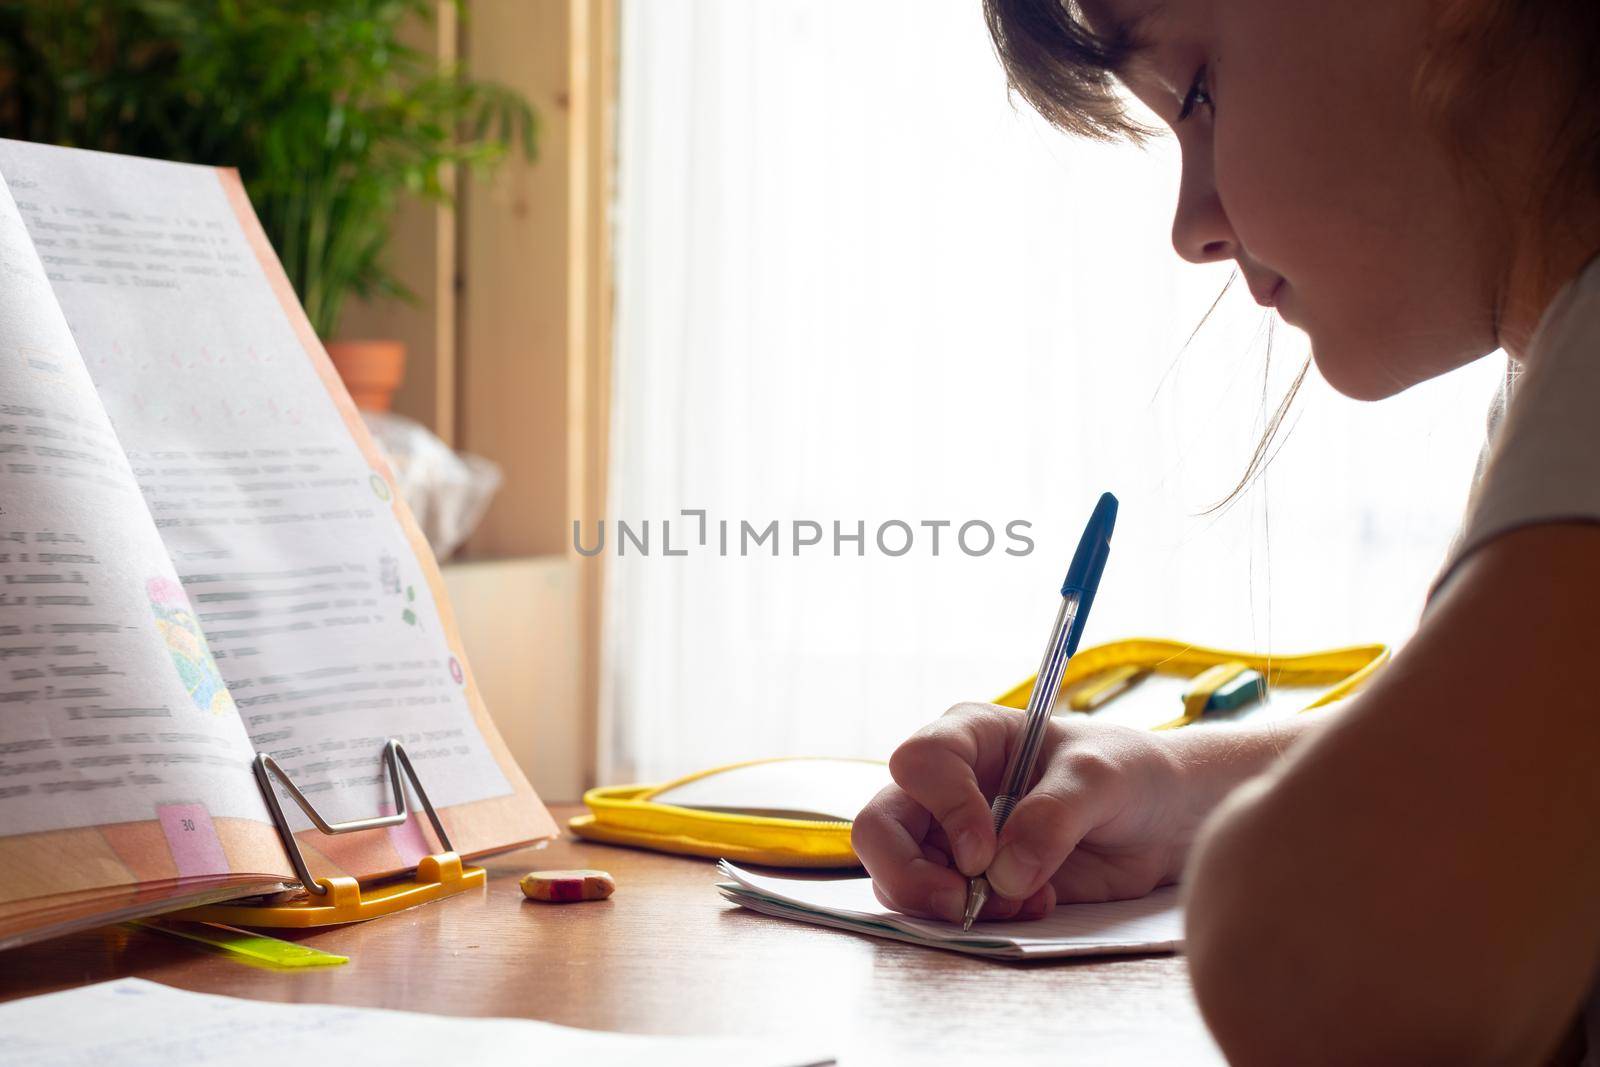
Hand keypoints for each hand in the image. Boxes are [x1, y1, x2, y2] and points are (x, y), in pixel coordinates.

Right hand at [852, 702, 1208, 924]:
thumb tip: (1003, 873)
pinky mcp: (968, 881)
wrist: (1162, 822)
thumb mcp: (1101, 779)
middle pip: (881, 825)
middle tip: (962, 902)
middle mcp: (946, 785)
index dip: (944, 807)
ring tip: (1014, 904)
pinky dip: (974, 919)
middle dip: (910, 872)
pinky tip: (1030, 906)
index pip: (920, 763)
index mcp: (970, 736)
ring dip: (945, 903)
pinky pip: (936, 907)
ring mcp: (950, 837)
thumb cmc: (1130, 774)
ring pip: (897, 874)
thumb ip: (1054, 817)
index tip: (985, 849)